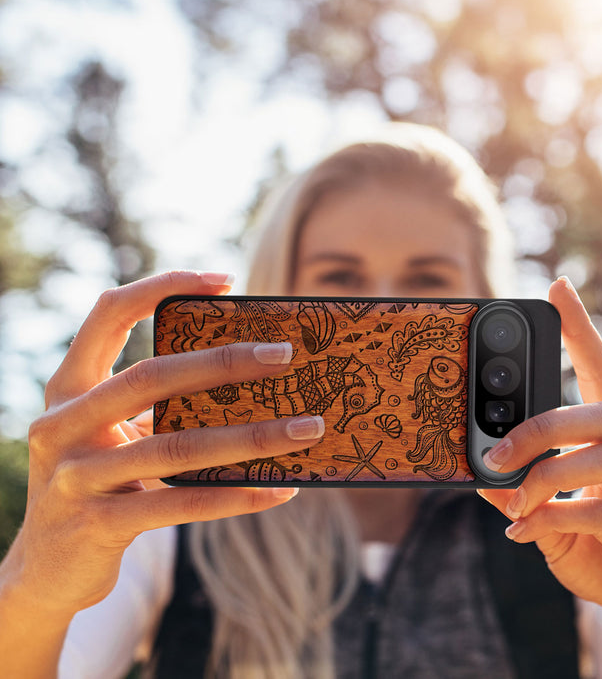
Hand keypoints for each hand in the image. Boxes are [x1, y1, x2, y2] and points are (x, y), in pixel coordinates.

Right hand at [2, 271, 323, 618]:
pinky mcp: (98, 524)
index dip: (162, 286)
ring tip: (307, 428)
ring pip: (177, 446)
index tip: (225, 280)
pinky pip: (182, 503)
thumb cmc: (99, 482)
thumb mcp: (113, 435)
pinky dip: (237, 496)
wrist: (46, 570)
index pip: (108, 314)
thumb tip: (249, 379)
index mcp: (69, 388)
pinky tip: (281, 489)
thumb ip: (156, 406)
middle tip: (285, 355)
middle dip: (223, 362)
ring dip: (252, 436)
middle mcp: (62, 424)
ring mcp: (76, 476)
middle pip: (151, 377)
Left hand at [478, 277, 601, 671]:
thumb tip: (480, 473)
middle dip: (541, 426)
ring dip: (545, 476)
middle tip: (495, 451)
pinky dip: (553, 519)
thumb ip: (522, 493)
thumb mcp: (553, 518)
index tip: (558, 288)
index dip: (582, 331)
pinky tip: (525, 533)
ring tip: (512, 500)